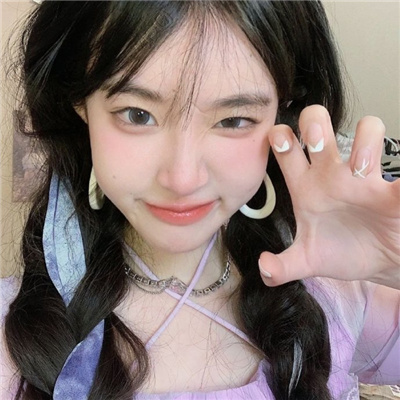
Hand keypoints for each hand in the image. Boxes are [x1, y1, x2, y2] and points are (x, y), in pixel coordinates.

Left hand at [259, 105, 399, 288]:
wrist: (377, 264)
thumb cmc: (339, 252)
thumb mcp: (306, 261)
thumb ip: (282, 266)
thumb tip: (265, 269)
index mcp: (306, 187)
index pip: (285, 150)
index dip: (279, 138)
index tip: (280, 141)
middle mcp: (332, 174)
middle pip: (318, 126)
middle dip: (314, 123)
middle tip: (316, 142)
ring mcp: (364, 178)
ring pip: (367, 130)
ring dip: (364, 142)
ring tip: (359, 170)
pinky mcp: (394, 190)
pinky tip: (393, 189)